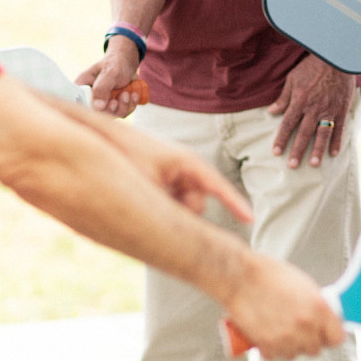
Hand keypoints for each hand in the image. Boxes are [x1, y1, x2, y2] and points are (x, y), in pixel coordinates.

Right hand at [75, 40, 143, 117]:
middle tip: (123, 95)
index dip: (93, 110)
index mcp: (82, 87)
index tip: (110, 102)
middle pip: (97, 114)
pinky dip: (130, 106)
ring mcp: (102, 103)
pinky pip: (121, 113)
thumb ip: (102, 88)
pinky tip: (134, 95)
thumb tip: (98, 107)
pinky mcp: (114, 107)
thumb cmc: (115, 62)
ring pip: (111, 115)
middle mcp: (90, 97)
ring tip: (128, 92)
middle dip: (113, 108)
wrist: (128, 63)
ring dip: (123, 106)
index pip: (80, 105)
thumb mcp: (109, 72)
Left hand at [101, 123, 253, 221]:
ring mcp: (179, 178)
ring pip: (185, 208)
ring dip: (169, 208)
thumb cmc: (129, 154)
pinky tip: (149, 195)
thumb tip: (184, 222)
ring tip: (147, 192)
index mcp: (188, 163)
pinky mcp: (170, 184)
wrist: (111, 138)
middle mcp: (187, 171)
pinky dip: (164, 205)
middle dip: (183, 210)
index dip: (234, 204)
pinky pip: (175, 204)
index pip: (218, 186)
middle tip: (159, 200)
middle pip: (197, 204)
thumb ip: (168, 202)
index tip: (250, 220)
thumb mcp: (148, 180)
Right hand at [222, 253, 344, 360]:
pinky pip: (275, 356)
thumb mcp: (303, 284)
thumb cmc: (268, 275)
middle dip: (308, 341)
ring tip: (280, 331)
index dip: (330, 336)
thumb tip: (322, 317)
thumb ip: (316, 304)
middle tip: (298, 330)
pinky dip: (271, 349)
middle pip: (315, 349)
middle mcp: (306, 325)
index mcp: (319, 308)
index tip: (325, 335)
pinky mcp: (267, 345)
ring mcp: (287, 337)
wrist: (240, 278)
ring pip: (294, 354)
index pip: (337, 338)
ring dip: (289, 346)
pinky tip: (267, 335)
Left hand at [268, 54, 355, 167]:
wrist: (335, 57)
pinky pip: (339, 128)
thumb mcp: (293, 78)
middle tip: (292, 165)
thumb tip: (271, 111)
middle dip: (297, 150)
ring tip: (313, 164)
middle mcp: (314, 108)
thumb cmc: (312, 66)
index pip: (288, 124)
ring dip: (317, 150)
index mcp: (300, 101)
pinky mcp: (342, 109)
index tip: (276, 152)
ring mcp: (329, 110)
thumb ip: (283, 97)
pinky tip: (333, 153)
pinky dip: (337, 141)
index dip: (281, 139)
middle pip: (304, 133)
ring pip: (322, 134)